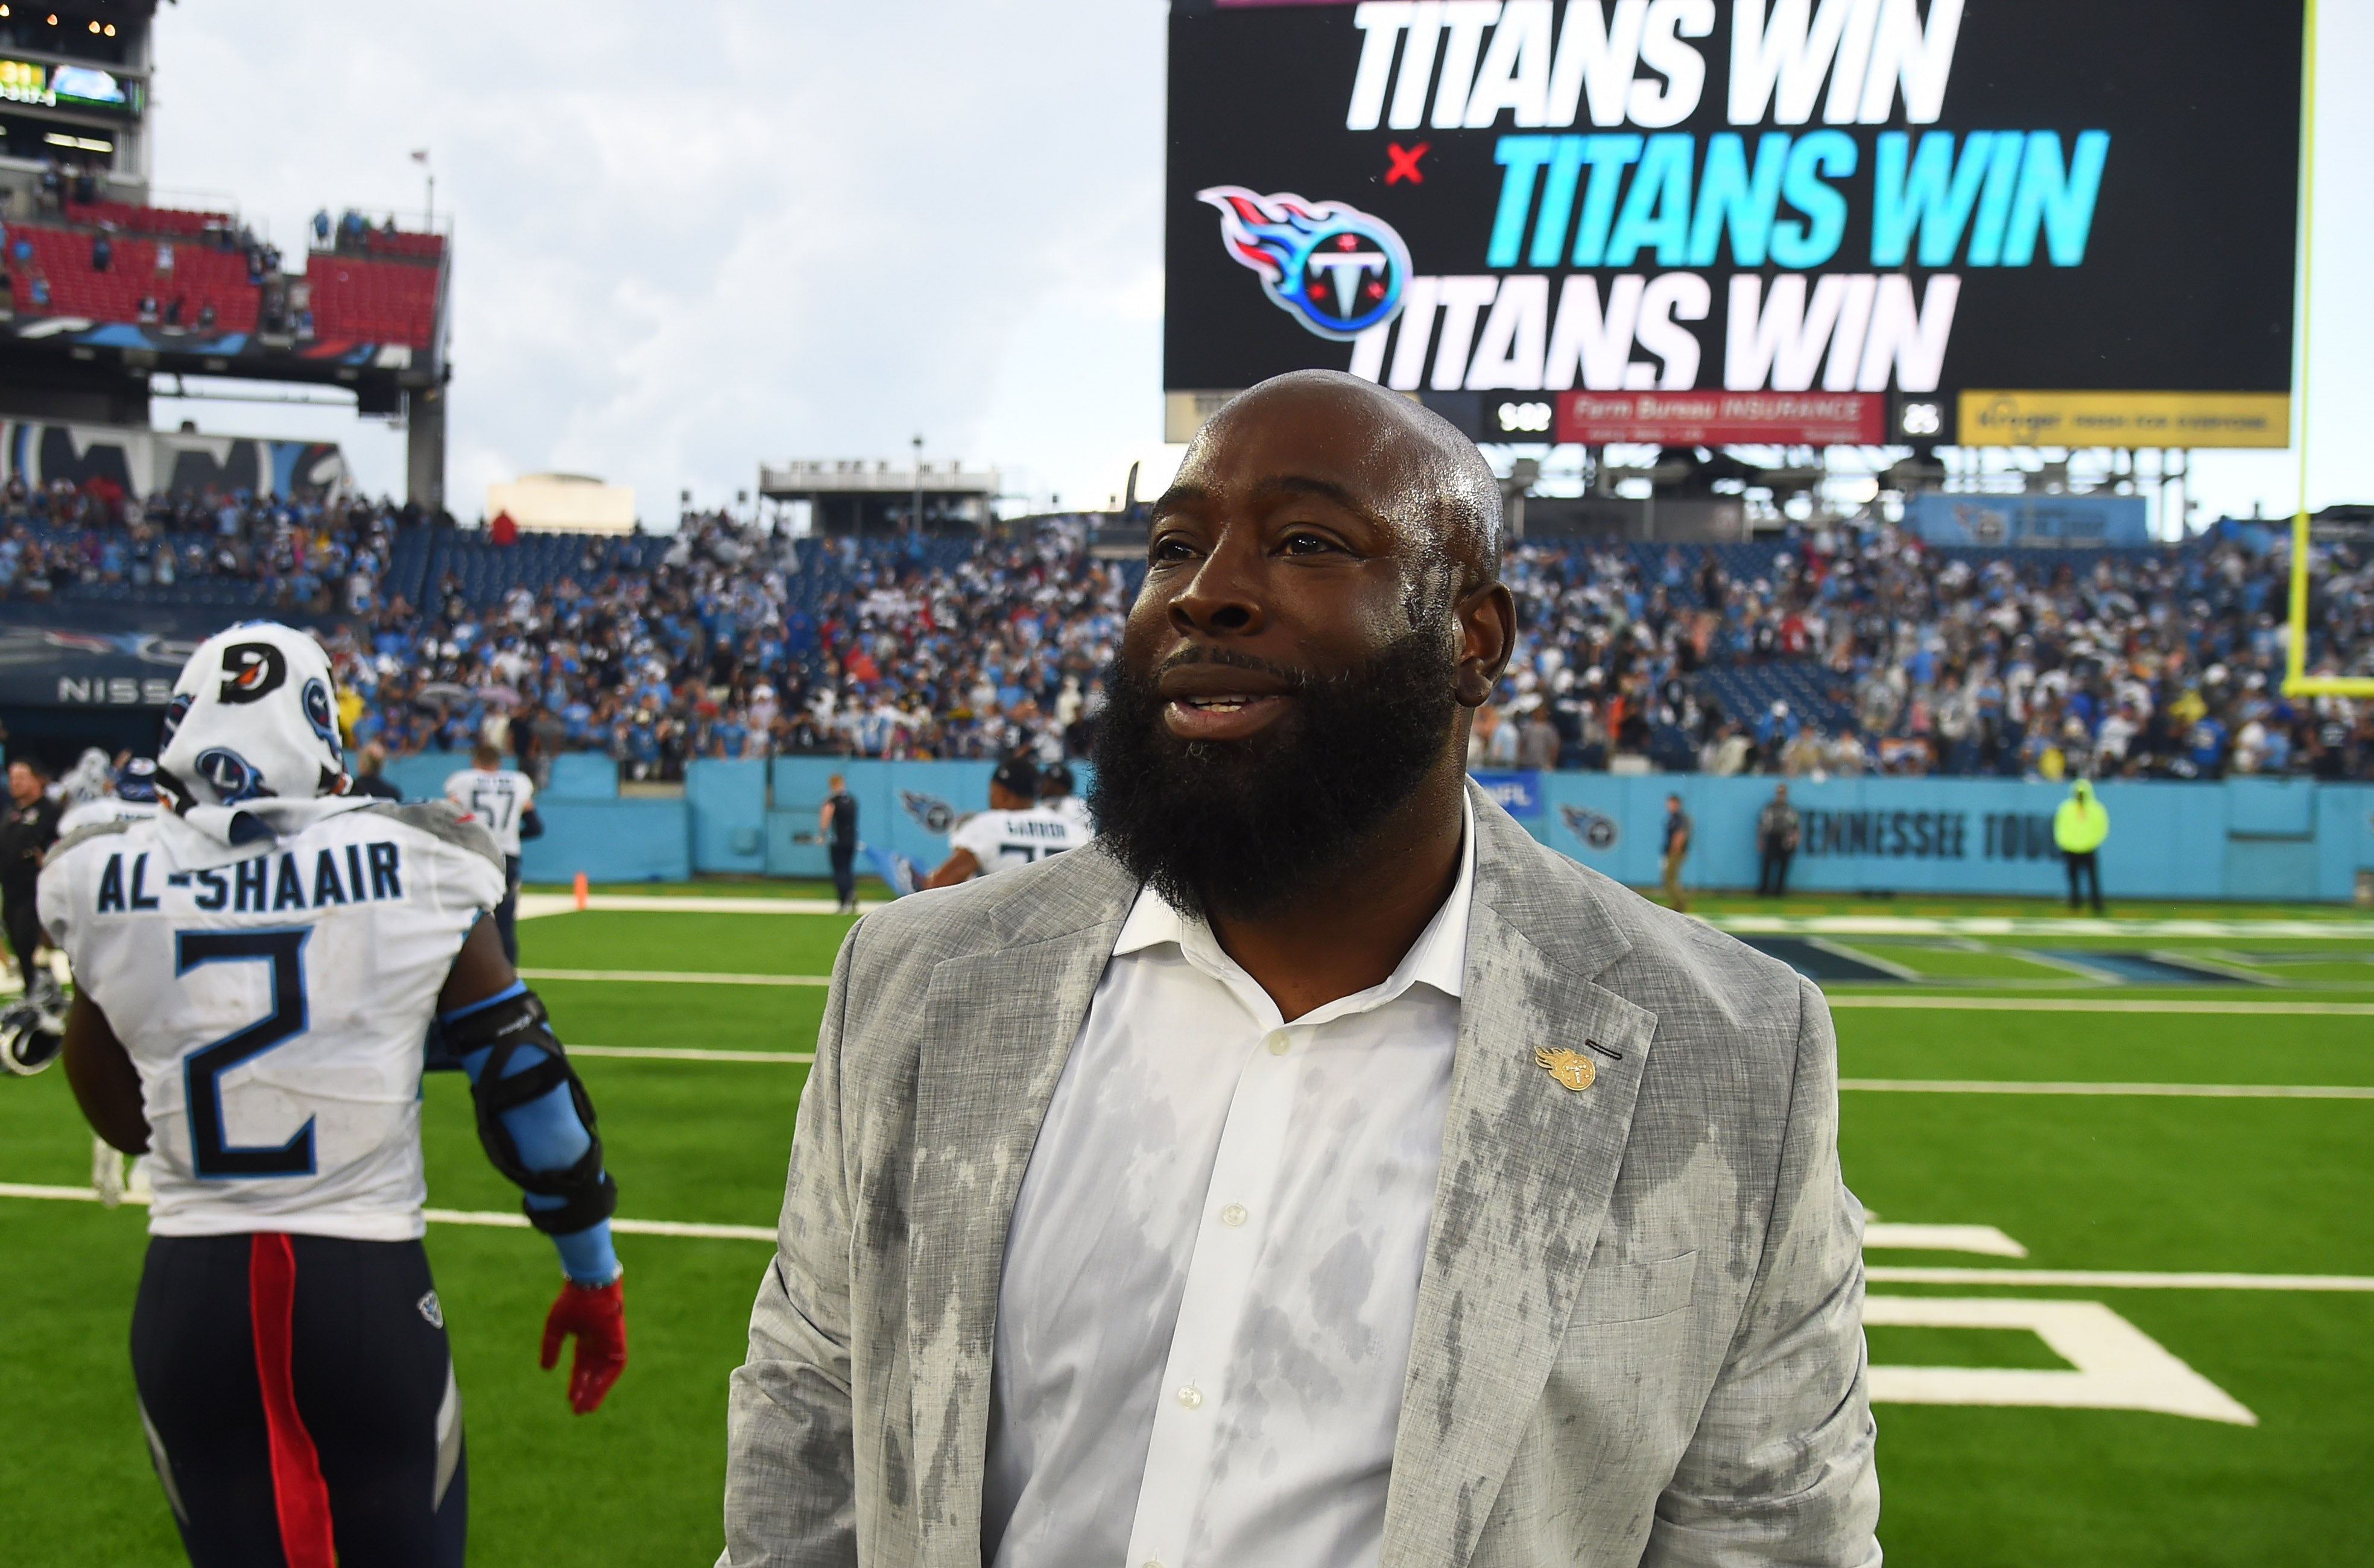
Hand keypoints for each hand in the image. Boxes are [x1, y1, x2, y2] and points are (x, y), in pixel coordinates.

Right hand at [540, 1274, 626, 1413]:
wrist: (589, 1284)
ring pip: (604, 1374)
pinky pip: (615, 1366)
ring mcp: (609, 1343)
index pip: (582, 1367)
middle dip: (586, 1391)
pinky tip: (596, 1392)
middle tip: (578, 1410)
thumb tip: (546, 1369)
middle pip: (593, 1374)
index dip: (576, 1382)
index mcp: (585, 1339)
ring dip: (596, 1391)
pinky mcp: (618, 1342)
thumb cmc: (572, 1300)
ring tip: (585, 1407)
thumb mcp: (556, 1327)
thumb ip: (551, 1347)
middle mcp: (598, 1343)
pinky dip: (606, 1380)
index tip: (569, 1399)